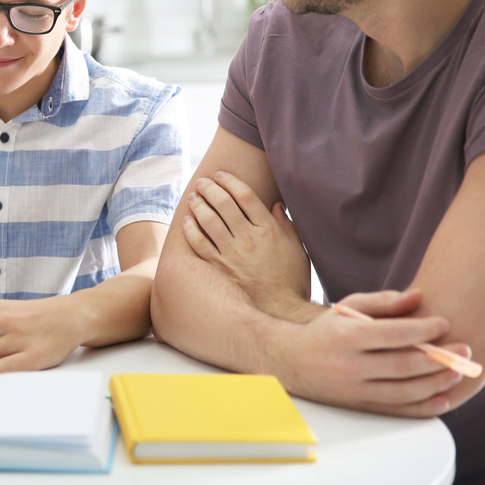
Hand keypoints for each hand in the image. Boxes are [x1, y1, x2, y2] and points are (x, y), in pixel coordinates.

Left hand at [184, 171, 310, 316]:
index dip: (231, 182)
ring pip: (209, 220)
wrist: (280, 309)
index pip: (246, 196)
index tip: (222, 175)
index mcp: (269, 230)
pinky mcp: (219, 267)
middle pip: (224, 204)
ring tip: (194, 196)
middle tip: (203, 182)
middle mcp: (248, 238)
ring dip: (199, 205)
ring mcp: (232, 253)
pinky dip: (191, 230)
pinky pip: (200, 244)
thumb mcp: (297, 248)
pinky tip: (187, 221)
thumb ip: (286, 225)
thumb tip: (275, 205)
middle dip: (210, 188)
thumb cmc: (292, 279)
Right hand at [278, 289, 471, 416]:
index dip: (423, 329)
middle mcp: (349, 365)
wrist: (291, 362)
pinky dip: (423, 407)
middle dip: (439, 357)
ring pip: (404, 391)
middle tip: (463, 349)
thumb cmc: (325, 332)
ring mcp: (354, 389)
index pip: (392, 333)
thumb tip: (418, 296)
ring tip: (457, 372)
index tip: (444, 323)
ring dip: (436, 383)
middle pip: (403, 364)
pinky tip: (442, 399)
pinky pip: (396, 410)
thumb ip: (383, 301)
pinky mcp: (358, 405)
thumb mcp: (347, 308)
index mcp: (345, 336)